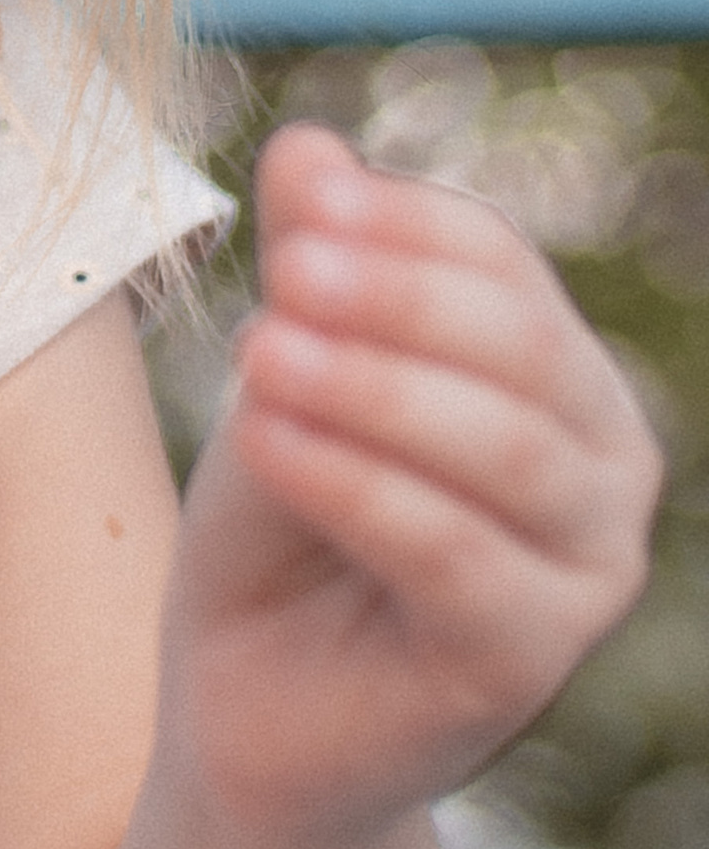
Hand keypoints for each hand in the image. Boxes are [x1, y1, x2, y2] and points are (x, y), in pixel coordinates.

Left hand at [164, 122, 660, 843]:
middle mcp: (601, 465)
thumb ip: (308, 270)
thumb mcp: (282, 375)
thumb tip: (308, 144)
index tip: (303, 199)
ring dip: (371, 388)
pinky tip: (265, 440)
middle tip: (286, 270)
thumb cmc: (280, 530)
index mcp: (555, 375)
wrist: (247, 705)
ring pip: (498, 449)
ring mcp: (583, 571)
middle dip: (395, 297)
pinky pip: (452, 554)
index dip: (404, 222)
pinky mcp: (530, 661)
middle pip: (518, 347)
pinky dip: (354, 485)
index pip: (502, 266)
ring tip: (257, 354)